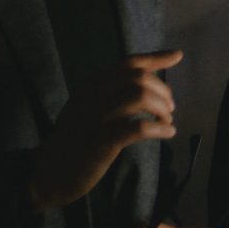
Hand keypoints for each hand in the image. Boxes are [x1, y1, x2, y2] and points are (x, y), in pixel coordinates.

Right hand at [28, 51, 181, 209]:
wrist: (50, 171)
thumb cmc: (78, 137)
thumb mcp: (91, 107)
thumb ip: (115, 90)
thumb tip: (149, 72)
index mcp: (91, 85)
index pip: (127, 63)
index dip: (156, 57)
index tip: (178, 55)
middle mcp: (92, 96)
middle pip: (138, 78)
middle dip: (162, 90)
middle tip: (169, 108)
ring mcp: (95, 118)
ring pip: (139, 97)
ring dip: (161, 108)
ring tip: (167, 121)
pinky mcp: (101, 142)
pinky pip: (137, 128)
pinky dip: (159, 128)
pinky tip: (167, 133)